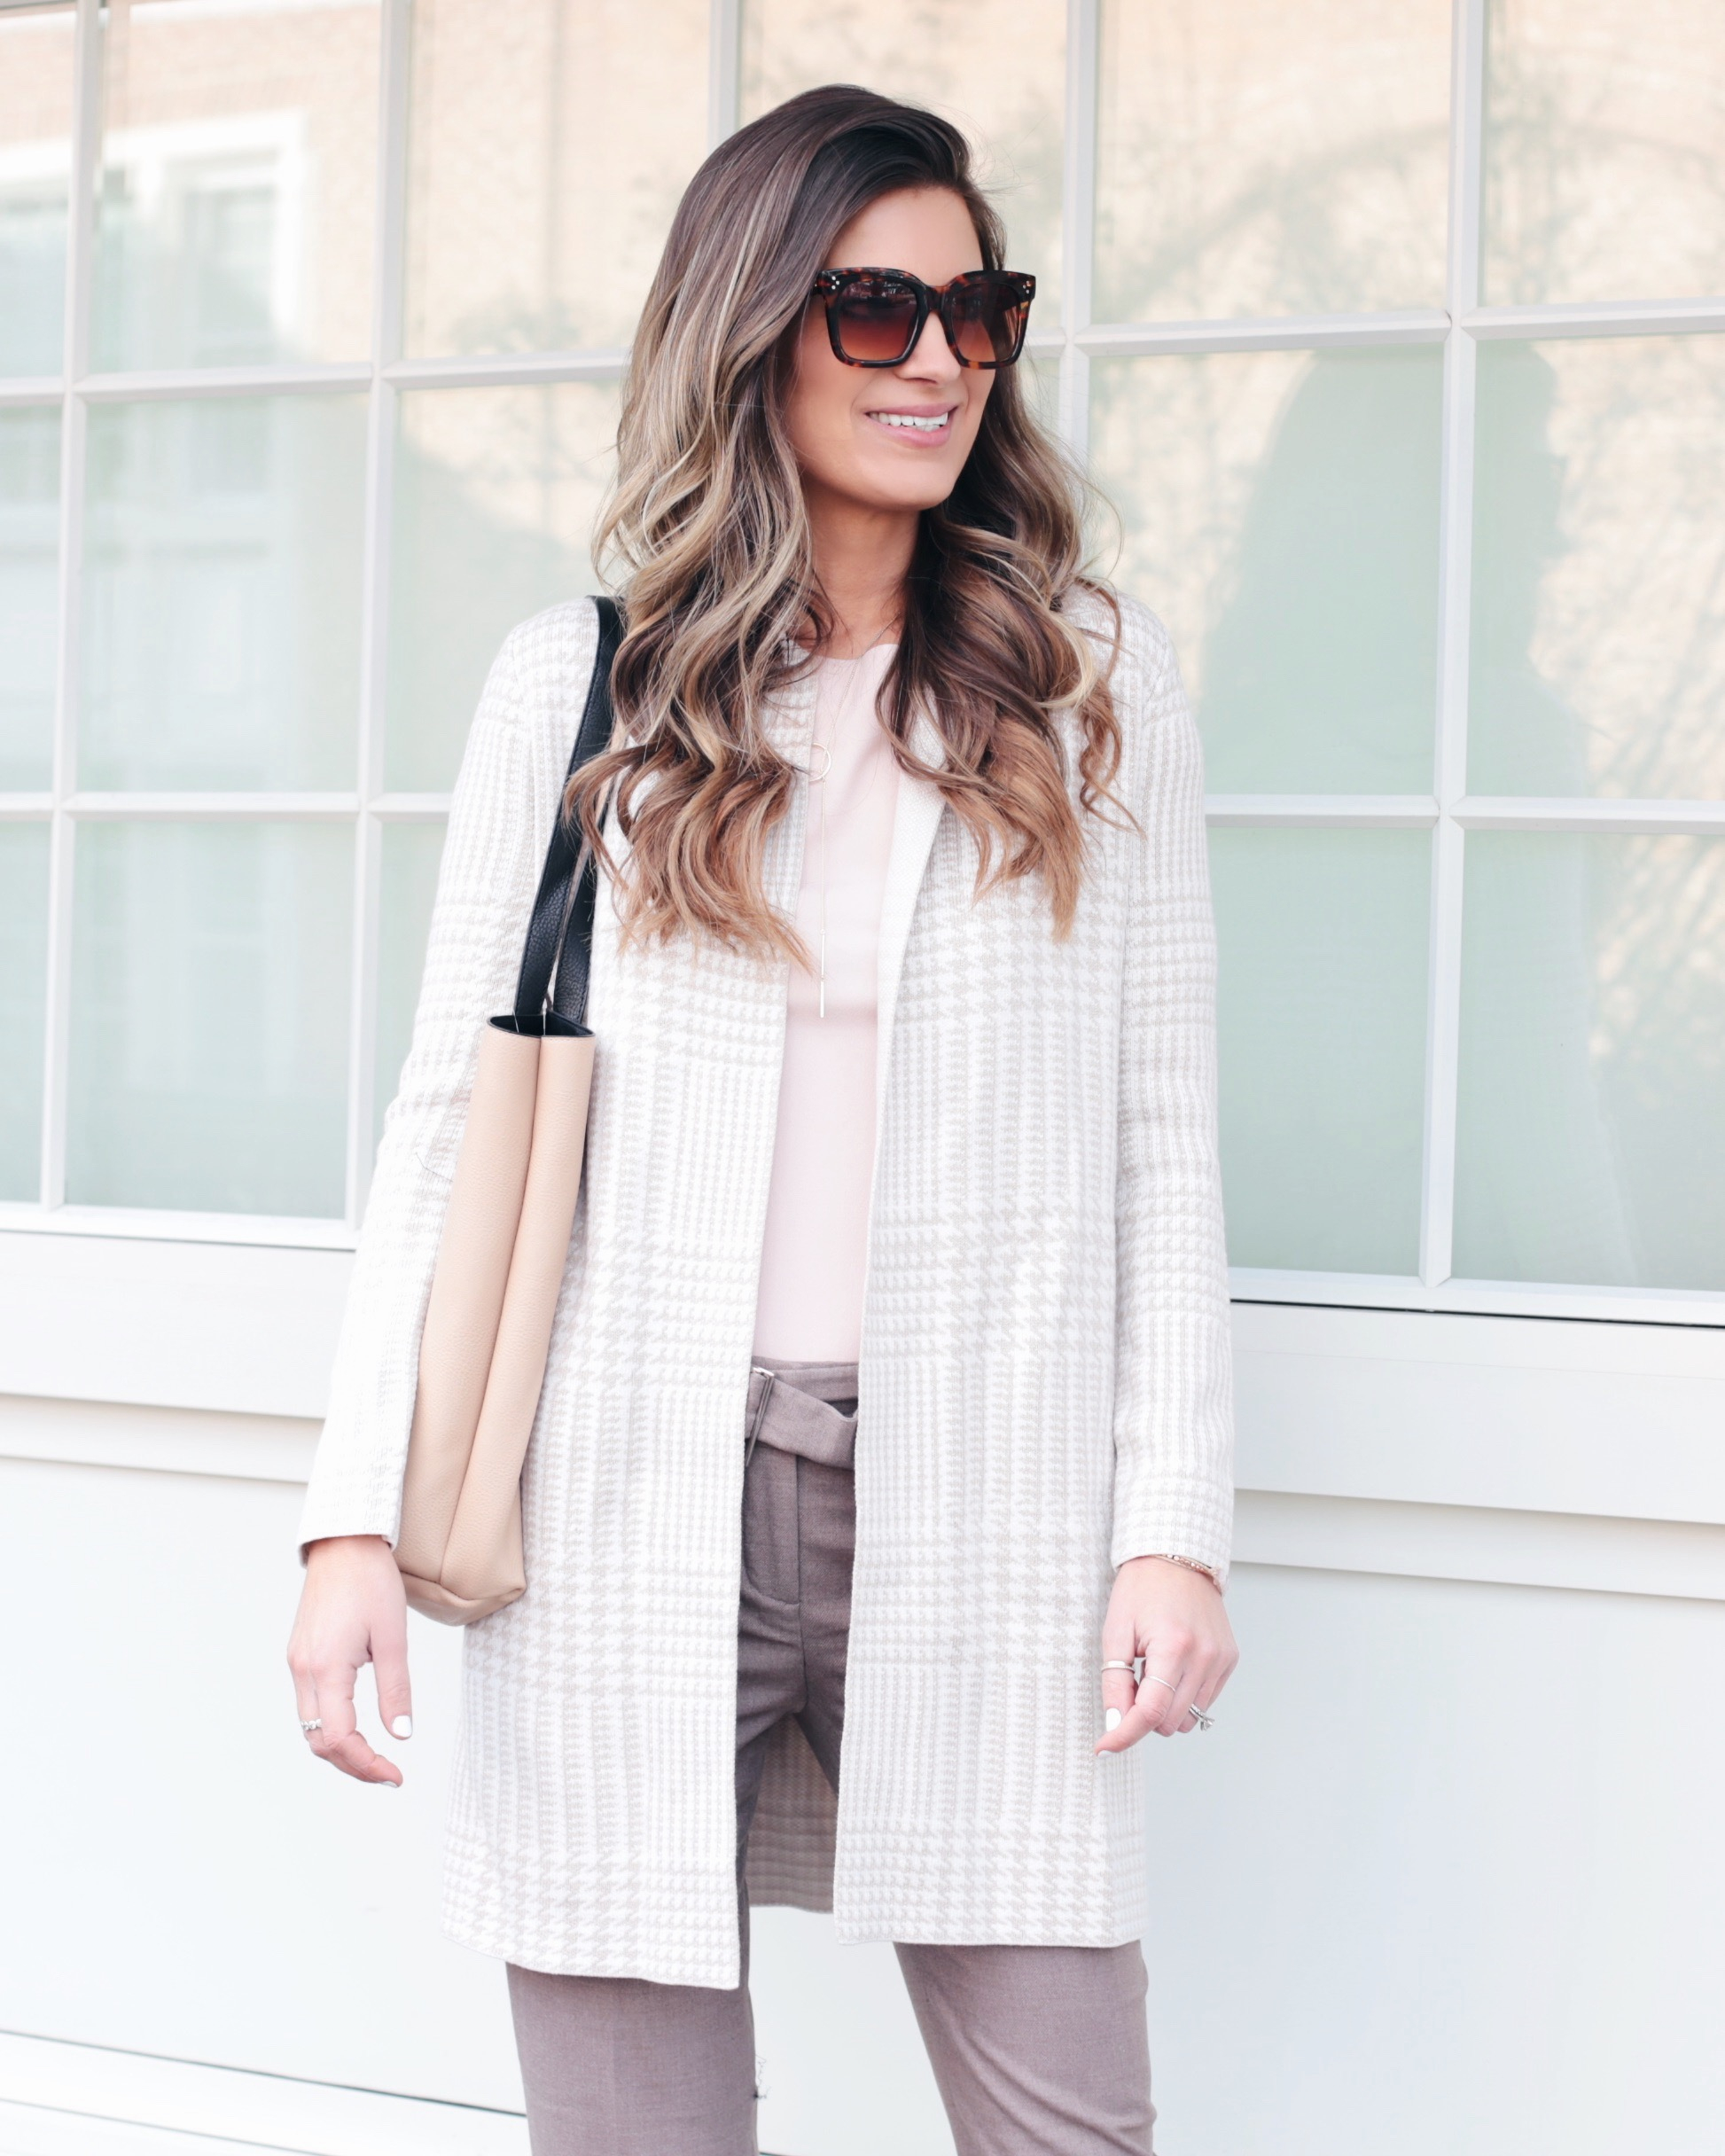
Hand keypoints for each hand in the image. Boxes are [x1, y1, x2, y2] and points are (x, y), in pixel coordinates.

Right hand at [287, 1535, 412, 1785]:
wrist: (344, 1544)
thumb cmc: (371, 1582)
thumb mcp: (393, 1637)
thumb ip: (396, 1689)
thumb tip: (402, 1734)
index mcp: (326, 1668)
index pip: (340, 1739)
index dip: (367, 1765)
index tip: (395, 1775)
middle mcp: (303, 1670)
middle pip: (319, 1742)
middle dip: (352, 1765)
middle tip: (388, 1774)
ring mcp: (297, 1663)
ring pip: (310, 1727)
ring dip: (340, 1749)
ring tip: (375, 1758)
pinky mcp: (300, 1655)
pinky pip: (310, 1705)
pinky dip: (330, 1726)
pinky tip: (356, 1728)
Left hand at [1095, 1555, 1237, 1753]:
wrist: (1175, 1557)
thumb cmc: (1141, 1590)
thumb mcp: (1115, 1632)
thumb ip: (1115, 1683)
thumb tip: (1116, 1725)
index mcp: (1174, 1646)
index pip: (1151, 1712)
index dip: (1124, 1735)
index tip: (1103, 1749)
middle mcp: (1204, 1656)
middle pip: (1170, 1722)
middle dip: (1144, 1715)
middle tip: (1131, 1682)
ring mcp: (1221, 1659)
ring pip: (1190, 1718)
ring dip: (1165, 1707)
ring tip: (1153, 1671)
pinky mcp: (1229, 1659)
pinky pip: (1205, 1701)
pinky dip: (1183, 1696)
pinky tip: (1172, 1668)